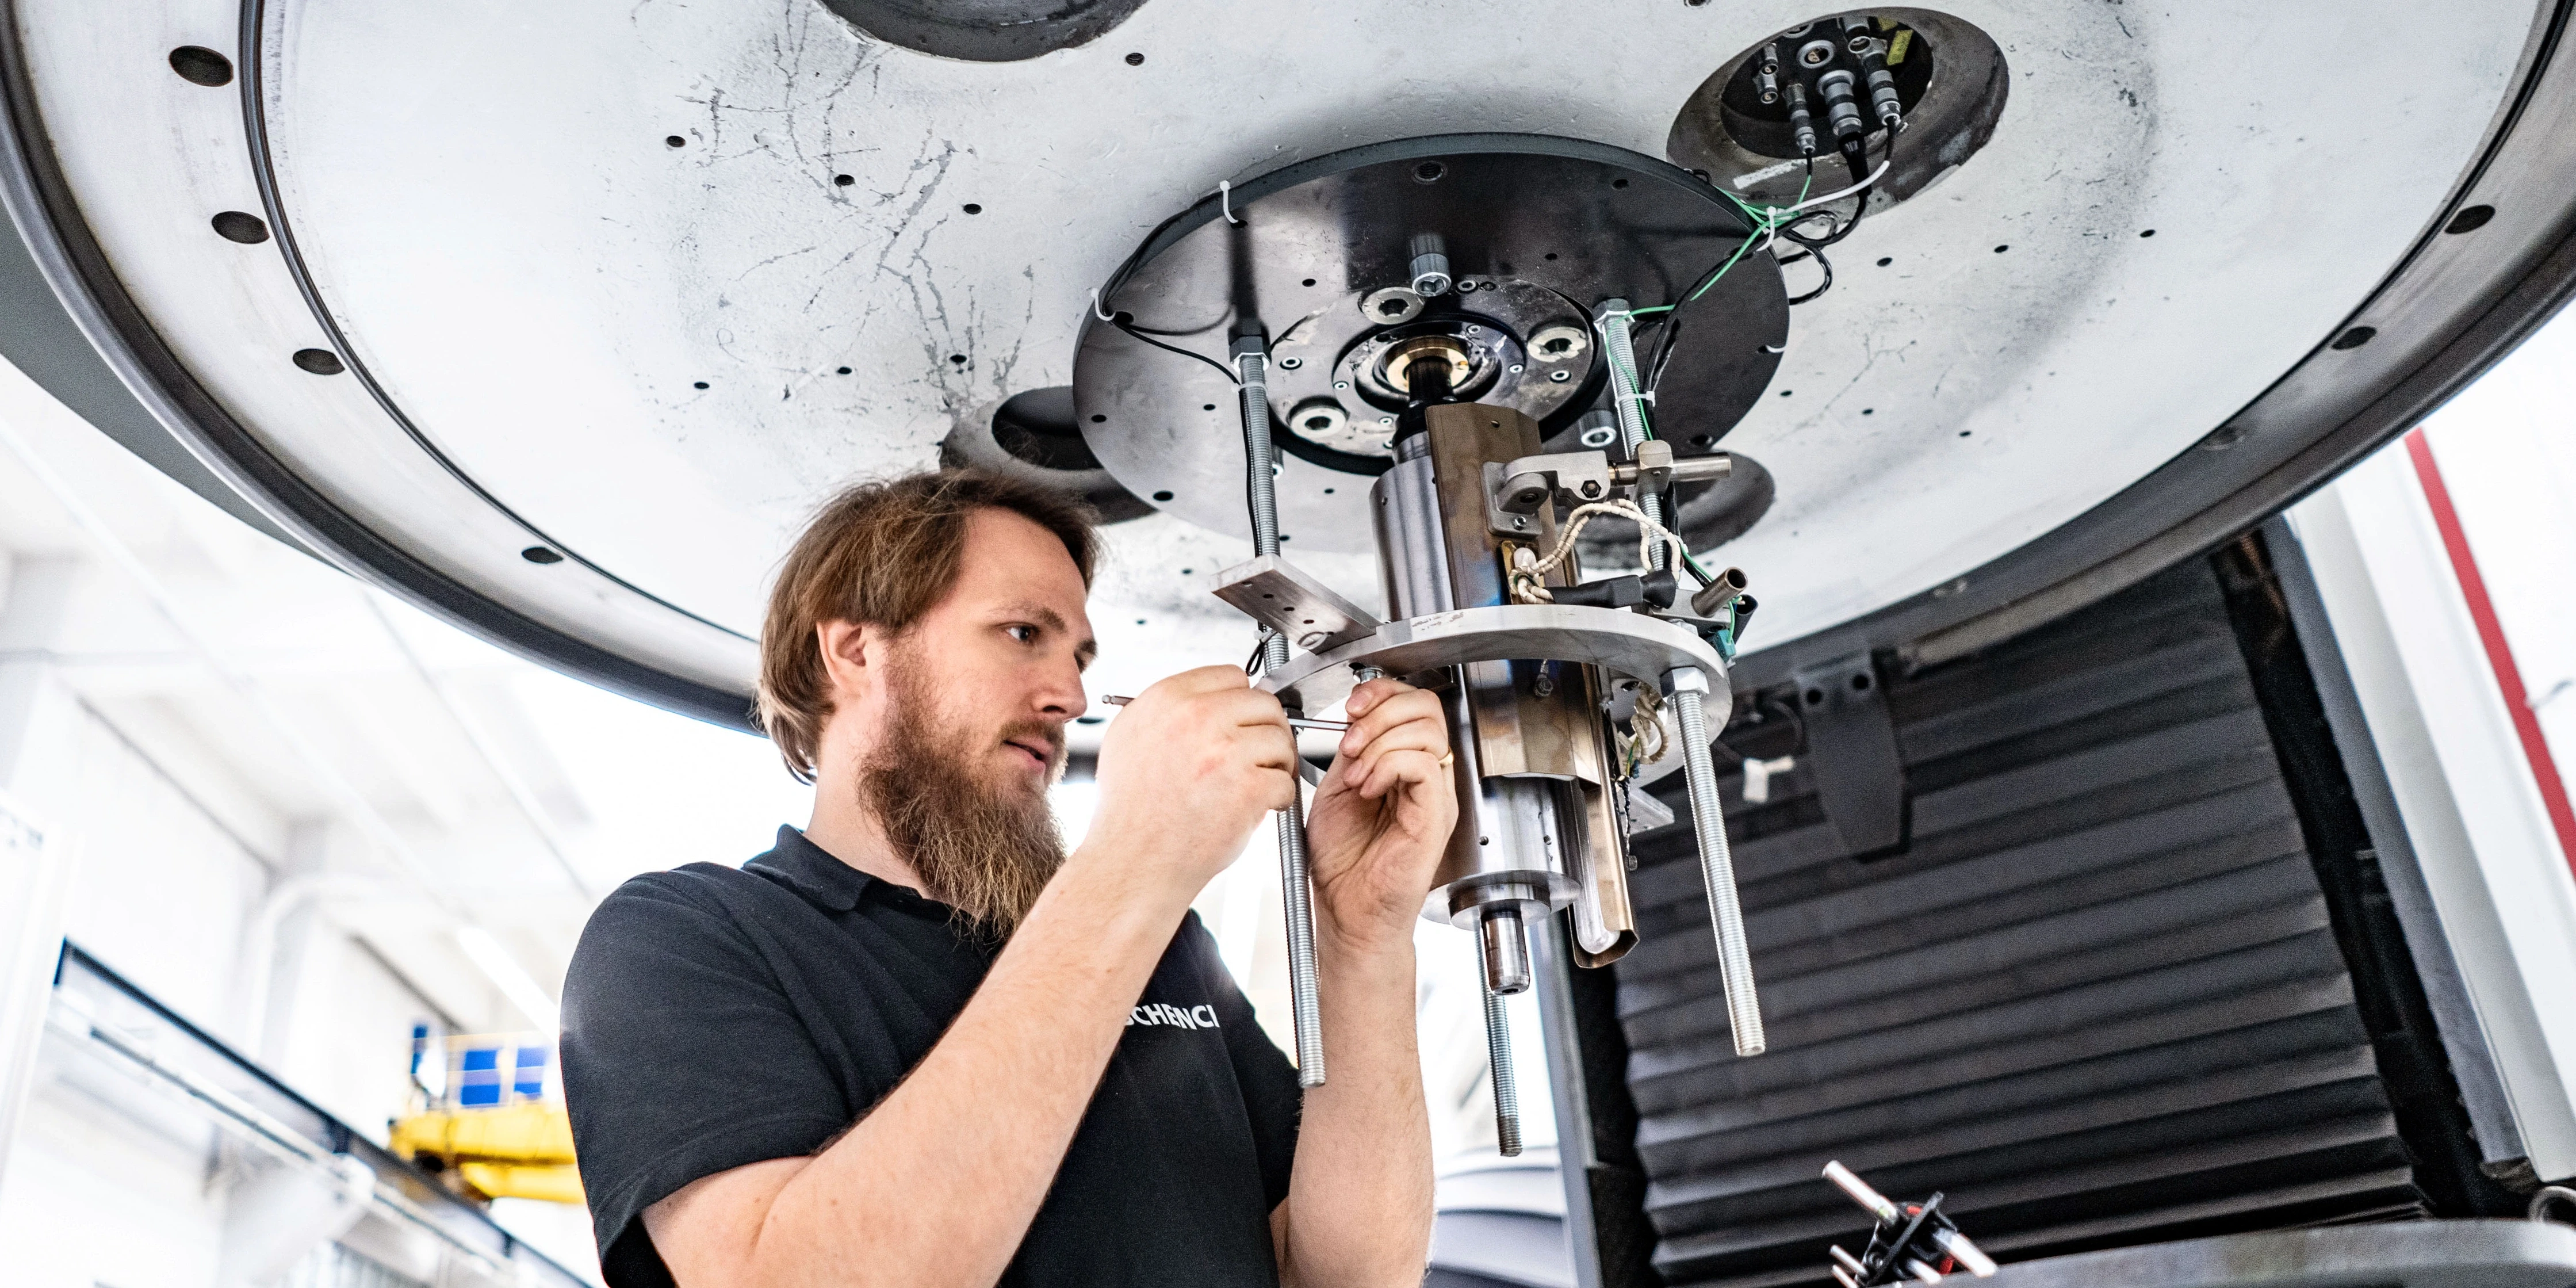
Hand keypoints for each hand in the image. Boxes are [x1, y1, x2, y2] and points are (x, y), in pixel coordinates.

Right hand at [1086, 665, 1298, 900]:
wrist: (1132, 862)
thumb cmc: (1131, 811)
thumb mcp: (1129, 739)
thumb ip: (1168, 710)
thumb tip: (1208, 697)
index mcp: (1166, 699)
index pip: (1231, 676)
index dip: (1240, 703)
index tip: (1240, 725)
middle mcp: (1194, 717)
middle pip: (1264, 703)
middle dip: (1266, 731)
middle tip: (1257, 757)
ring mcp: (1224, 752)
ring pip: (1281, 740)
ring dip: (1276, 764)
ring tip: (1255, 785)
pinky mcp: (1247, 788)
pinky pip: (1285, 780)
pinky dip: (1278, 797)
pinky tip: (1256, 808)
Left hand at [1302, 679, 1456, 949]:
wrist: (1348, 913)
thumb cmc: (1343, 864)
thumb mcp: (1336, 791)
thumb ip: (1352, 754)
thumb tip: (1353, 719)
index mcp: (1406, 767)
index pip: (1413, 704)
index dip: (1381, 694)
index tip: (1351, 708)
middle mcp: (1427, 778)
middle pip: (1427, 707)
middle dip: (1381, 712)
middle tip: (1351, 742)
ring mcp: (1435, 796)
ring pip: (1427, 731)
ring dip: (1379, 742)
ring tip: (1356, 774)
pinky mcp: (1434, 815)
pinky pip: (1423, 765)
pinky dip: (1388, 765)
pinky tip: (1367, 789)